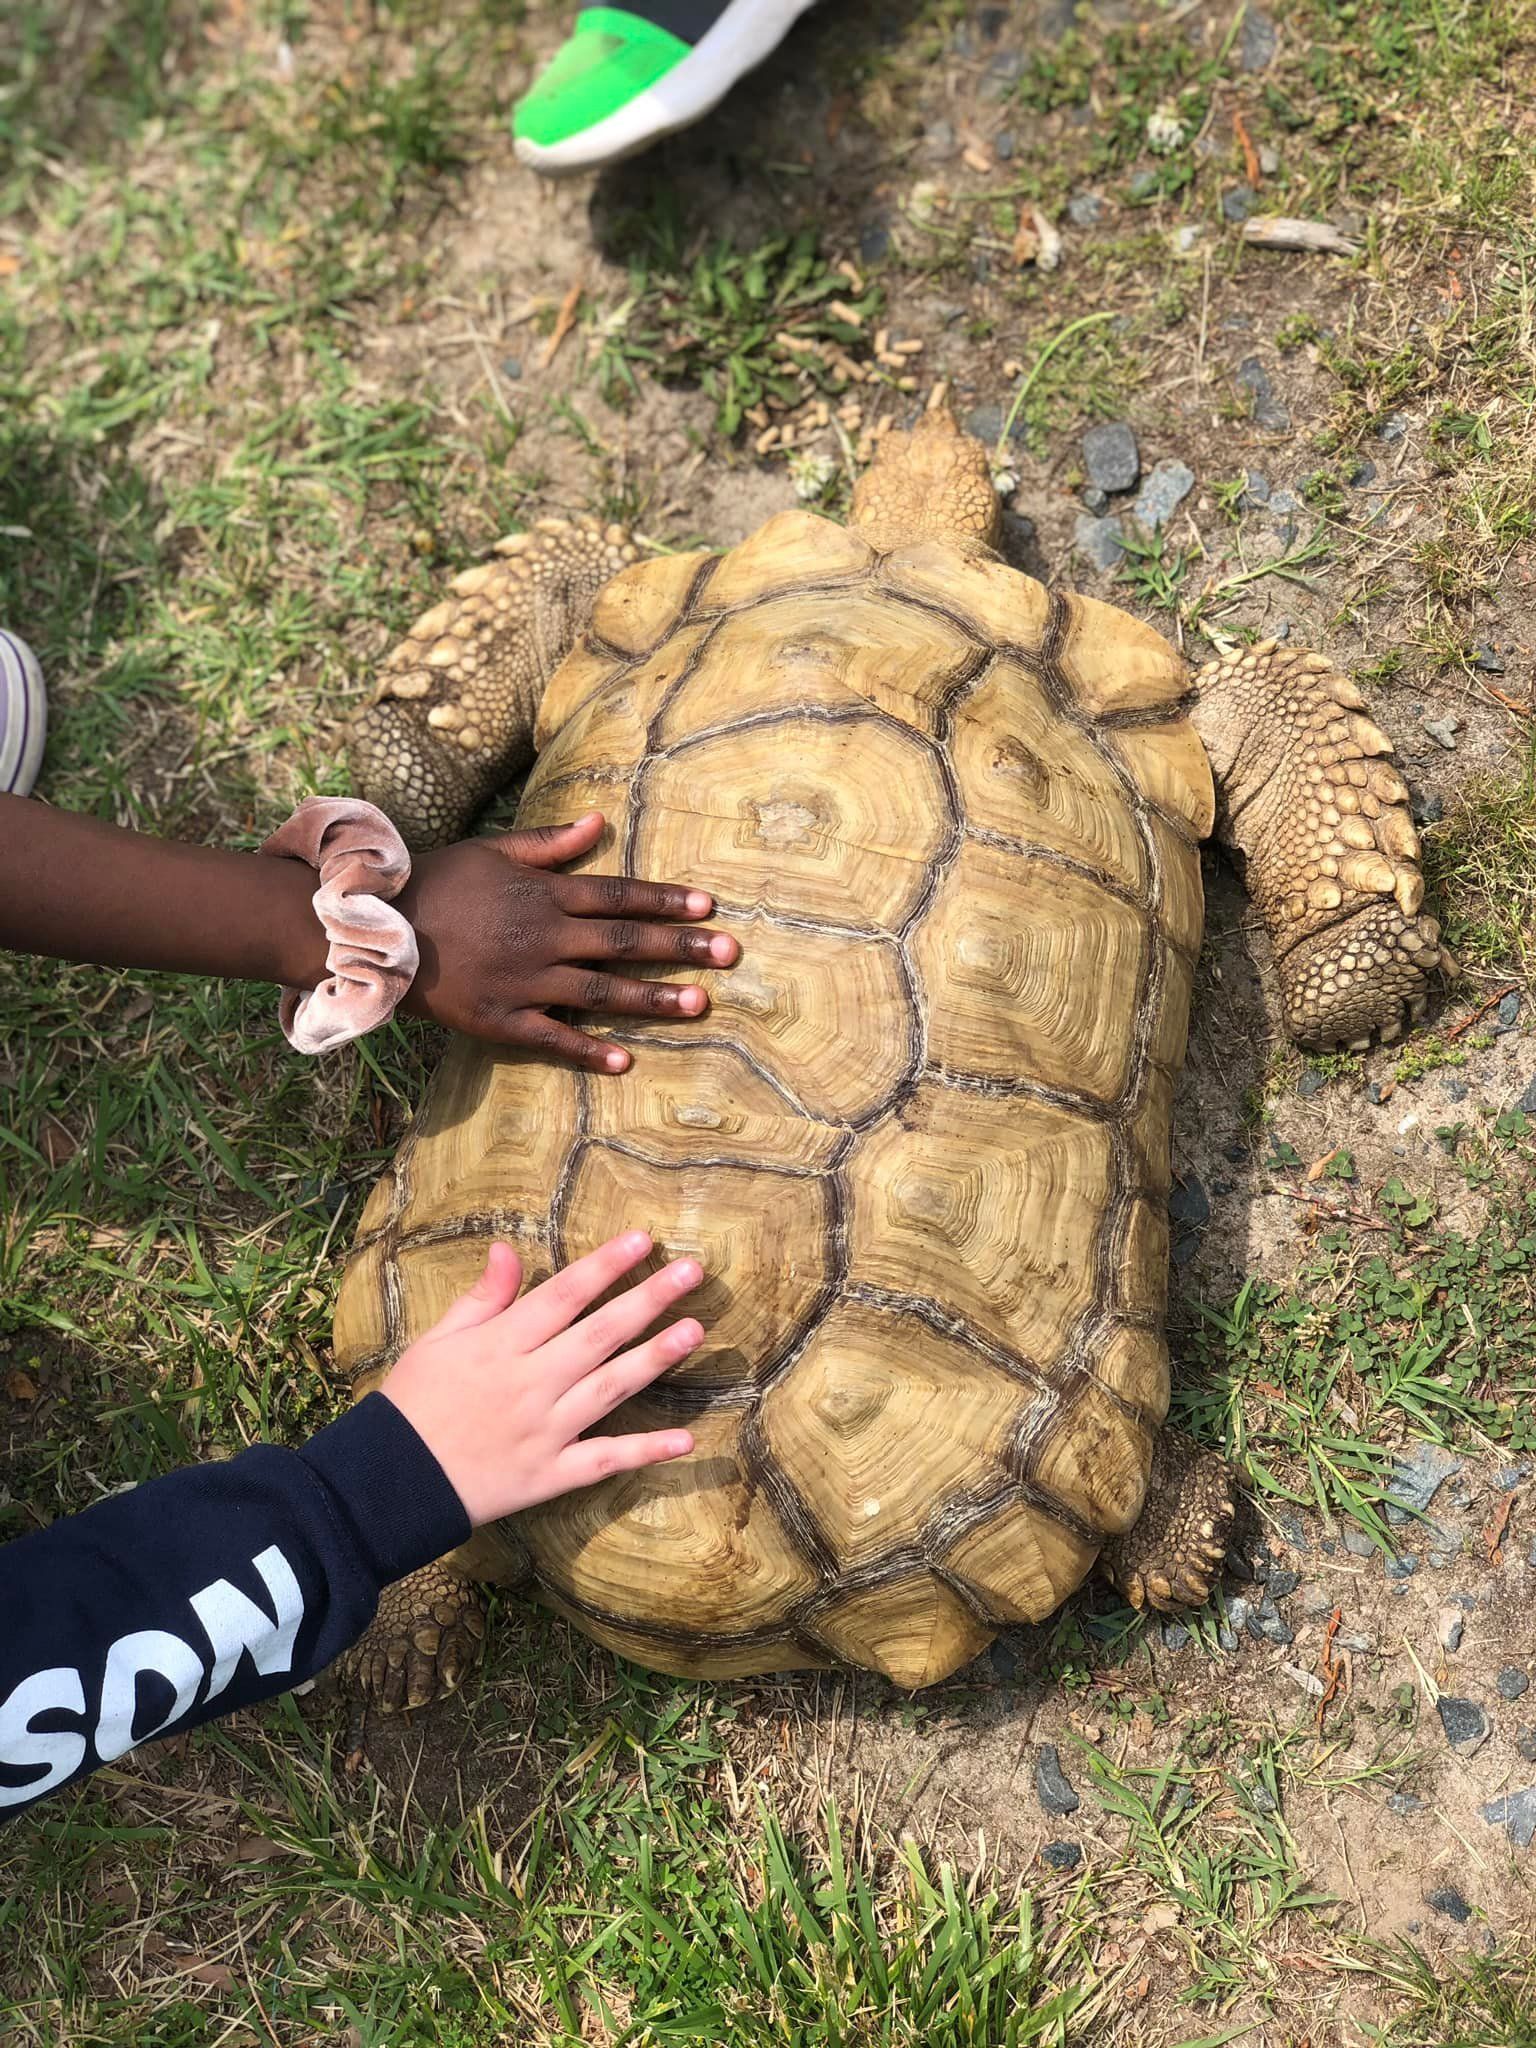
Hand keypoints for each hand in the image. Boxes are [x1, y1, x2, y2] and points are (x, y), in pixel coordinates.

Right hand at [379, 1231, 701, 1526]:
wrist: (390, 1483)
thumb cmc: (411, 1404)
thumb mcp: (437, 1340)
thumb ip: (482, 1298)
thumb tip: (508, 1249)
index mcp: (501, 1345)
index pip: (563, 1295)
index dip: (604, 1266)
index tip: (643, 1240)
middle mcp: (529, 1383)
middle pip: (598, 1334)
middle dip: (647, 1300)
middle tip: (693, 1273)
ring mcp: (544, 1430)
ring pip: (609, 1388)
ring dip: (655, 1359)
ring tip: (696, 1330)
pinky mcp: (549, 1475)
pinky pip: (603, 1460)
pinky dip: (644, 1451)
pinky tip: (685, 1440)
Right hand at [397, 812, 739, 1067]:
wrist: (372, 929)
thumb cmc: (436, 883)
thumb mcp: (492, 851)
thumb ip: (550, 843)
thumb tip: (599, 822)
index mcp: (543, 895)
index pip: (617, 895)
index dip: (665, 900)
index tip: (709, 907)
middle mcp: (542, 937)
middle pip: (623, 942)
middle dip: (680, 948)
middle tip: (729, 955)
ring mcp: (523, 982)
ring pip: (600, 992)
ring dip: (651, 999)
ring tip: (698, 1005)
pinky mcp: (498, 1019)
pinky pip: (552, 1038)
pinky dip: (588, 1051)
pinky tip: (625, 1061)